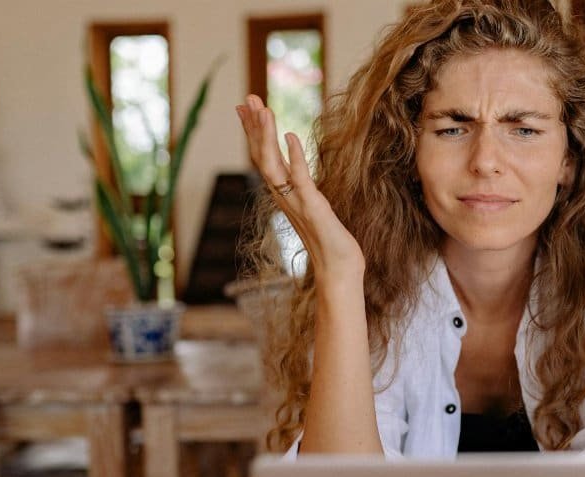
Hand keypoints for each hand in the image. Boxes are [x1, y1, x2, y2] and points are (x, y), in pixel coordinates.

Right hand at [236, 95, 364, 281]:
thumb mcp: (314, 209)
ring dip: (266, 136)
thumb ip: (304, 191)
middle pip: (262, 156)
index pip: (264, 157)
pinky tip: (290, 135)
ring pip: (273, 164)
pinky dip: (295, 156)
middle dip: (254, 126)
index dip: (254, 132)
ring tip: (262, 109)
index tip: (246, 108)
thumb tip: (298, 174)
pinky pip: (300, 178)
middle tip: (246, 98)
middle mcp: (284, 197)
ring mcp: (296, 202)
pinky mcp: (313, 207)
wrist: (339, 270)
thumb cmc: (331, 243)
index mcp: (285, 195)